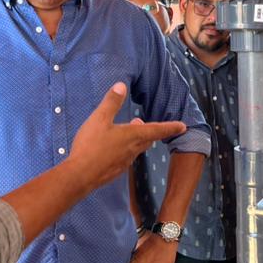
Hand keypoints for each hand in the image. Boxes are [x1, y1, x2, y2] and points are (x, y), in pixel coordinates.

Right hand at [68, 83, 185, 189]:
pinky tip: (110, 150)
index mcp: (133, 136)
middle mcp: (132, 150)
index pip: (157, 129)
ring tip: (125, 133)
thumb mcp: (99, 119)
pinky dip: (122, 151)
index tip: (183, 126)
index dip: (171, 127)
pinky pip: (123, 159)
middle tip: (141, 123)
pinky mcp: (114, 171)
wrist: (80, 176)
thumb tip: (121, 86)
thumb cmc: (91, 146)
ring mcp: (124, 163)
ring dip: (134, 141)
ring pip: (135, 150)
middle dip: (148, 132)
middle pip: (146, 140)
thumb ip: (111, 102)